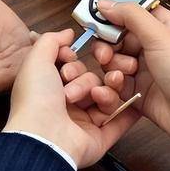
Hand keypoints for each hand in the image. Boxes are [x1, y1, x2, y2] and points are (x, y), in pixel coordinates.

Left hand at [4, 30, 138, 168]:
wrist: (43, 136)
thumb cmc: (35, 99)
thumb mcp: (36, 59)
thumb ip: (51, 40)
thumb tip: (67, 32)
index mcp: (49, 90)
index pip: (73, 69)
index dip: (73, 61)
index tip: (68, 57)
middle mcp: (66, 107)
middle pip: (91, 81)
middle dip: (85, 79)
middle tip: (70, 83)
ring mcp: (84, 123)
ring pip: (106, 98)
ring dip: (104, 92)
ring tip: (94, 96)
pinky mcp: (100, 138)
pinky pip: (120, 120)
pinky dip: (128, 109)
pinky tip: (133, 97)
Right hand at [72, 0, 169, 170]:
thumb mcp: (160, 35)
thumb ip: (130, 15)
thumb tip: (103, 2)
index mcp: (164, 27)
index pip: (133, 13)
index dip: (114, 14)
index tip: (96, 18)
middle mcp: (153, 46)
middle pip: (118, 37)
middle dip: (108, 45)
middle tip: (106, 54)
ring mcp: (145, 70)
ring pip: (114, 60)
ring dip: (113, 66)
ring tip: (123, 74)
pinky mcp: (137, 92)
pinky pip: (115, 82)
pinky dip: (113, 84)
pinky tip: (118, 87)